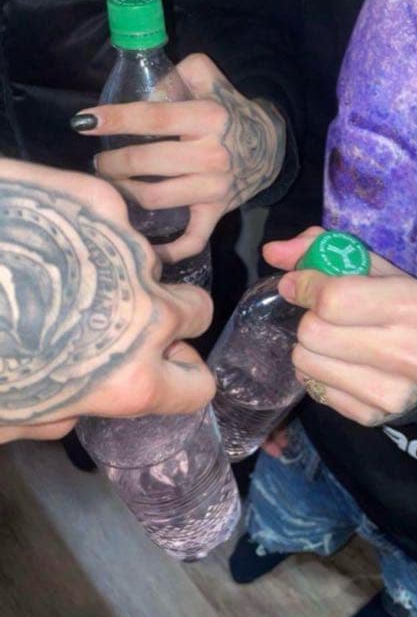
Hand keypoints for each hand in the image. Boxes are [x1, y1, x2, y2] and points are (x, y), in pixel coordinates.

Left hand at [0, 159, 214, 444]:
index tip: (165, 368)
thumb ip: (53, 416)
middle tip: (117, 312)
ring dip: (119, 266)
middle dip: (172, 315)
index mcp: (128, 378)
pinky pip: (111, 216)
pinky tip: (40, 230)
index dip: (182, 379)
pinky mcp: (98, 200)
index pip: (198, 385)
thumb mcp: (7, 416)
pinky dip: (86, 225)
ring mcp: (126, 249)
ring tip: (56, 265)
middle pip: (196, 310)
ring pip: (147, 259)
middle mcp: (144, 312)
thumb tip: (72, 408)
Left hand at [73, 53, 285, 262]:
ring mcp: (214, 188)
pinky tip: (145, 250)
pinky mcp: (216, 213)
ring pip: (155, 197)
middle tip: (100, 162)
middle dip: (112, 162)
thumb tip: (145, 87)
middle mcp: (212, 154)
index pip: (153, 118)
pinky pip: (192, 239)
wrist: (270, 147)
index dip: (116, 120)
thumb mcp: (209, 79)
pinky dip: (169, 251)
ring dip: (124, 193)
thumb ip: (178, 74)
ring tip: (112, 184)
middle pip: (146, 161)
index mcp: (208, 117)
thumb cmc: (229, 111)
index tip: (84, 122)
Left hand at [264, 226, 416, 426]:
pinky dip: (317, 373)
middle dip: (309, 320)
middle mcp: (405, 352)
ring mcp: (390, 391)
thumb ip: (323, 251)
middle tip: (324, 317)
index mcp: (410, 306)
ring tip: (331, 341)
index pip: (331, 299)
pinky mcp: (372, 416)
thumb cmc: (403, 308)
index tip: (298, 285)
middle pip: (313, 333)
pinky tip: (339, 364)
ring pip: (306, 364)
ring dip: (308, 348)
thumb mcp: (375, 270)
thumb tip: (272, 252)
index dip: (305, 287)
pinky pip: (313, 390)